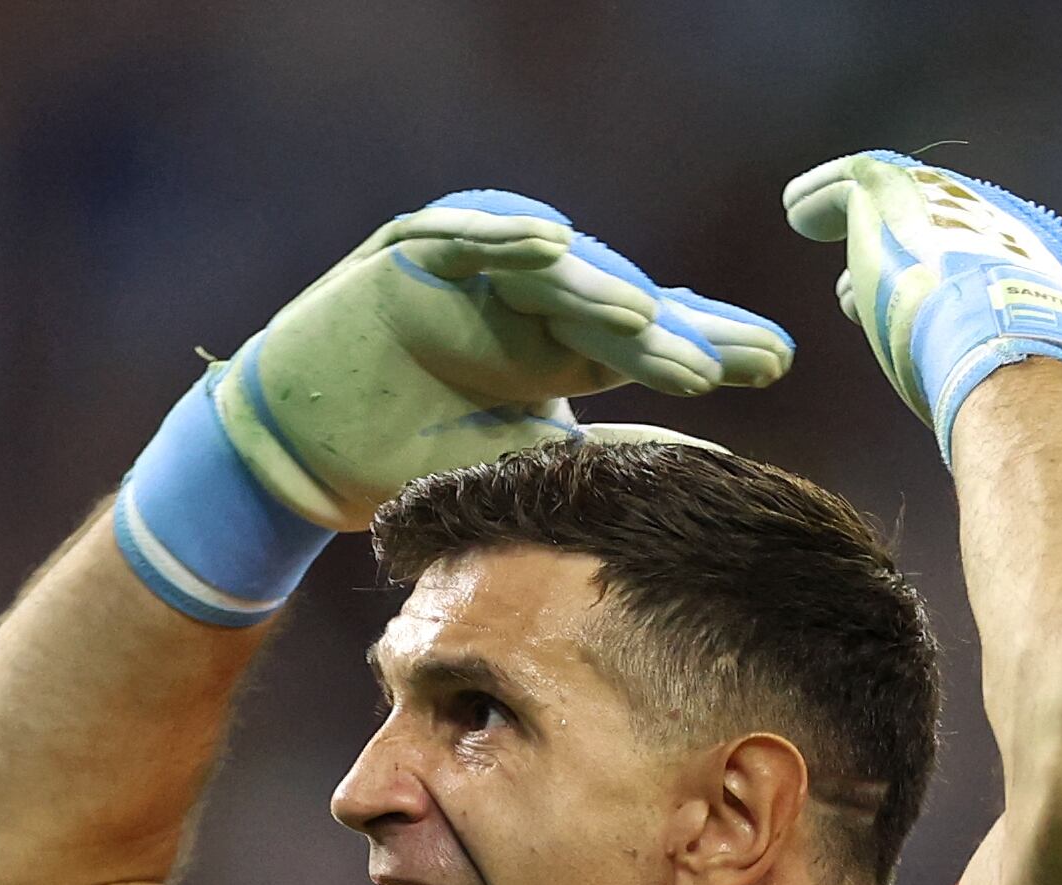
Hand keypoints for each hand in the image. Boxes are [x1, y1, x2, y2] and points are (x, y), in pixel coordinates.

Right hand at [117, 191, 791, 626]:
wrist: (291, 460)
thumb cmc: (395, 469)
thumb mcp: (499, 473)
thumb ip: (579, 462)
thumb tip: (684, 472)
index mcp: (549, 353)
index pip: (638, 340)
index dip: (699, 345)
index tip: (770, 363)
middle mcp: (520, 308)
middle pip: (604, 302)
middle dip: (666, 327)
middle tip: (726, 360)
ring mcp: (466, 277)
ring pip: (543, 270)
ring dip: (593, 286)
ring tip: (642, 317)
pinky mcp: (405, 258)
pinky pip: (455, 234)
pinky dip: (498, 235)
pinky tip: (548, 241)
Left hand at [783, 152, 1061, 460]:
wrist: (1011, 357)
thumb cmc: (1032, 401)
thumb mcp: (1045, 398)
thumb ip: (1030, 401)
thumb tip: (1035, 449)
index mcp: (1040, 272)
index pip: (986, 272)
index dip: (943, 290)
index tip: (912, 313)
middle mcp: (998, 229)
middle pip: (938, 236)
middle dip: (899, 259)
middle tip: (850, 295)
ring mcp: (948, 208)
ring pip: (895, 201)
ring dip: (857, 222)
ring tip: (816, 233)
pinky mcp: (893, 196)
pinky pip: (851, 183)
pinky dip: (823, 199)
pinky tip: (797, 212)